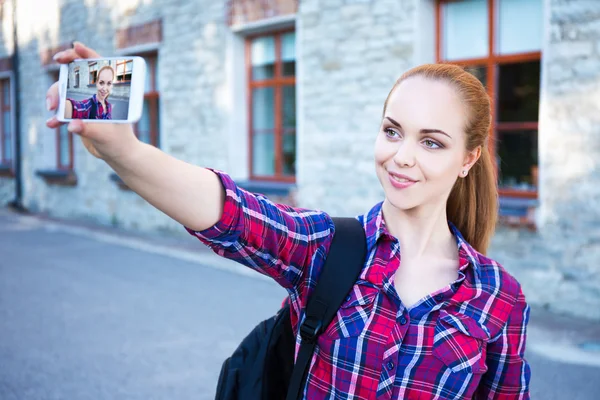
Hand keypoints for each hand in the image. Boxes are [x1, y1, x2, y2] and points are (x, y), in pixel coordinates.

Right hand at [45, 42, 138, 160]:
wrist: (119, 156)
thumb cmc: (120, 143)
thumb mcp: (106, 136)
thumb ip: (89, 130)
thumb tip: (72, 126)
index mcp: (109, 92)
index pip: (98, 66)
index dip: (86, 53)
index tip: (74, 47)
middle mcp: (96, 94)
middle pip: (74, 77)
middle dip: (59, 84)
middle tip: (52, 102)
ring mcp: (86, 103)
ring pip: (64, 92)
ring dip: (54, 99)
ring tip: (51, 111)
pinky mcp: (79, 115)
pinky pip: (62, 111)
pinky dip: (55, 117)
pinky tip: (51, 124)